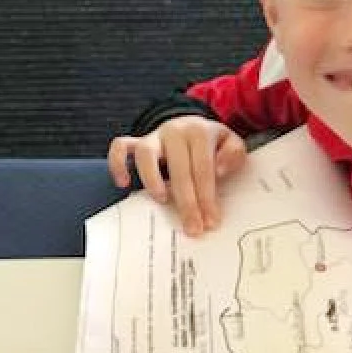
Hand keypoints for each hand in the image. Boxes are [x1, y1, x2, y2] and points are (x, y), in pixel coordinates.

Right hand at [107, 115, 245, 235]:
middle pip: (178, 168)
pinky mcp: (137, 142)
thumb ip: (233, 155)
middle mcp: (174, 131)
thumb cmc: (212, 143)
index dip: (207, 197)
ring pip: (145, 154)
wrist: (191, 125)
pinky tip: (123, 184)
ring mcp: (153, 136)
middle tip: (192, 227)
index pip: (203, 168)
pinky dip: (117, 164)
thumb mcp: (231, 144)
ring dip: (151, 179)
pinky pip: (120, 147)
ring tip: (162, 201)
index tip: (211, 221)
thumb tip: (220, 170)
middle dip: (187, 202)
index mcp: (199, 132)